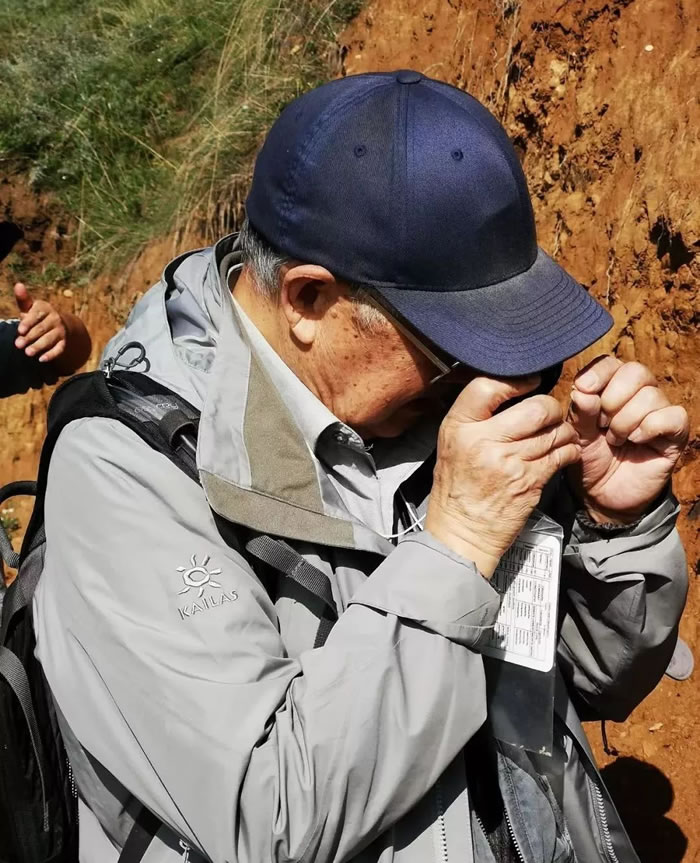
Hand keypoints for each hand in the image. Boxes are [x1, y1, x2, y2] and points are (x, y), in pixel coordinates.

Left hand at [13, 282, 66, 362]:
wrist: (60, 325)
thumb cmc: (38, 316)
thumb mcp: (31, 308)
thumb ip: (23, 299)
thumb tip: (18, 284)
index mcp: (46, 308)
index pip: (36, 315)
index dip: (28, 323)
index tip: (20, 330)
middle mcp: (55, 319)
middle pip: (41, 329)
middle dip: (29, 337)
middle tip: (18, 345)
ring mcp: (61, 331)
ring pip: (49, 339)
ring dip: (38, 346)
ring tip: (28, 353)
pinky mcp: (64, 343)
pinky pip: (58, 349)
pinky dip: (51, 354)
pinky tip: (41, 359)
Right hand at [426, 376, 581, 576]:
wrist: (462, 531)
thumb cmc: (457, 486)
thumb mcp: (451, 443)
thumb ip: (474, 417)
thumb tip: (508, 390)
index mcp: (459, 427)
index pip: (487, 386)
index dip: (515, 380)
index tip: (528, 382)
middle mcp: (483, 442)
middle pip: (535, 408)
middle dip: (551, 407)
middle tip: (550, 412)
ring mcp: (509, 463)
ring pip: (555, 431)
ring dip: (563, 430)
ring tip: (558, 433)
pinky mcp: (530, 482)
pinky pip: (561, 455)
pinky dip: (568, 450)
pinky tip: (562, 451)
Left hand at [566, 356, 688, 523]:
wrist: (602, 495)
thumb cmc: (590, 459)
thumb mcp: (577, 435)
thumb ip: (579, 412)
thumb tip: (582, 390)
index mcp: (612, 387)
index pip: (611, 362)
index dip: (598, 373)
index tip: (584, 389)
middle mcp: (639, 394)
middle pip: (636, 372)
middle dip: (613, 399)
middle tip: (602, 424)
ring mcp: (659, 412)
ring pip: (650, 396)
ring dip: (626, 421)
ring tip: (615, 440)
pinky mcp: (675, 434)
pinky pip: (672, 416)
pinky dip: (650, 427)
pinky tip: (637, 440)